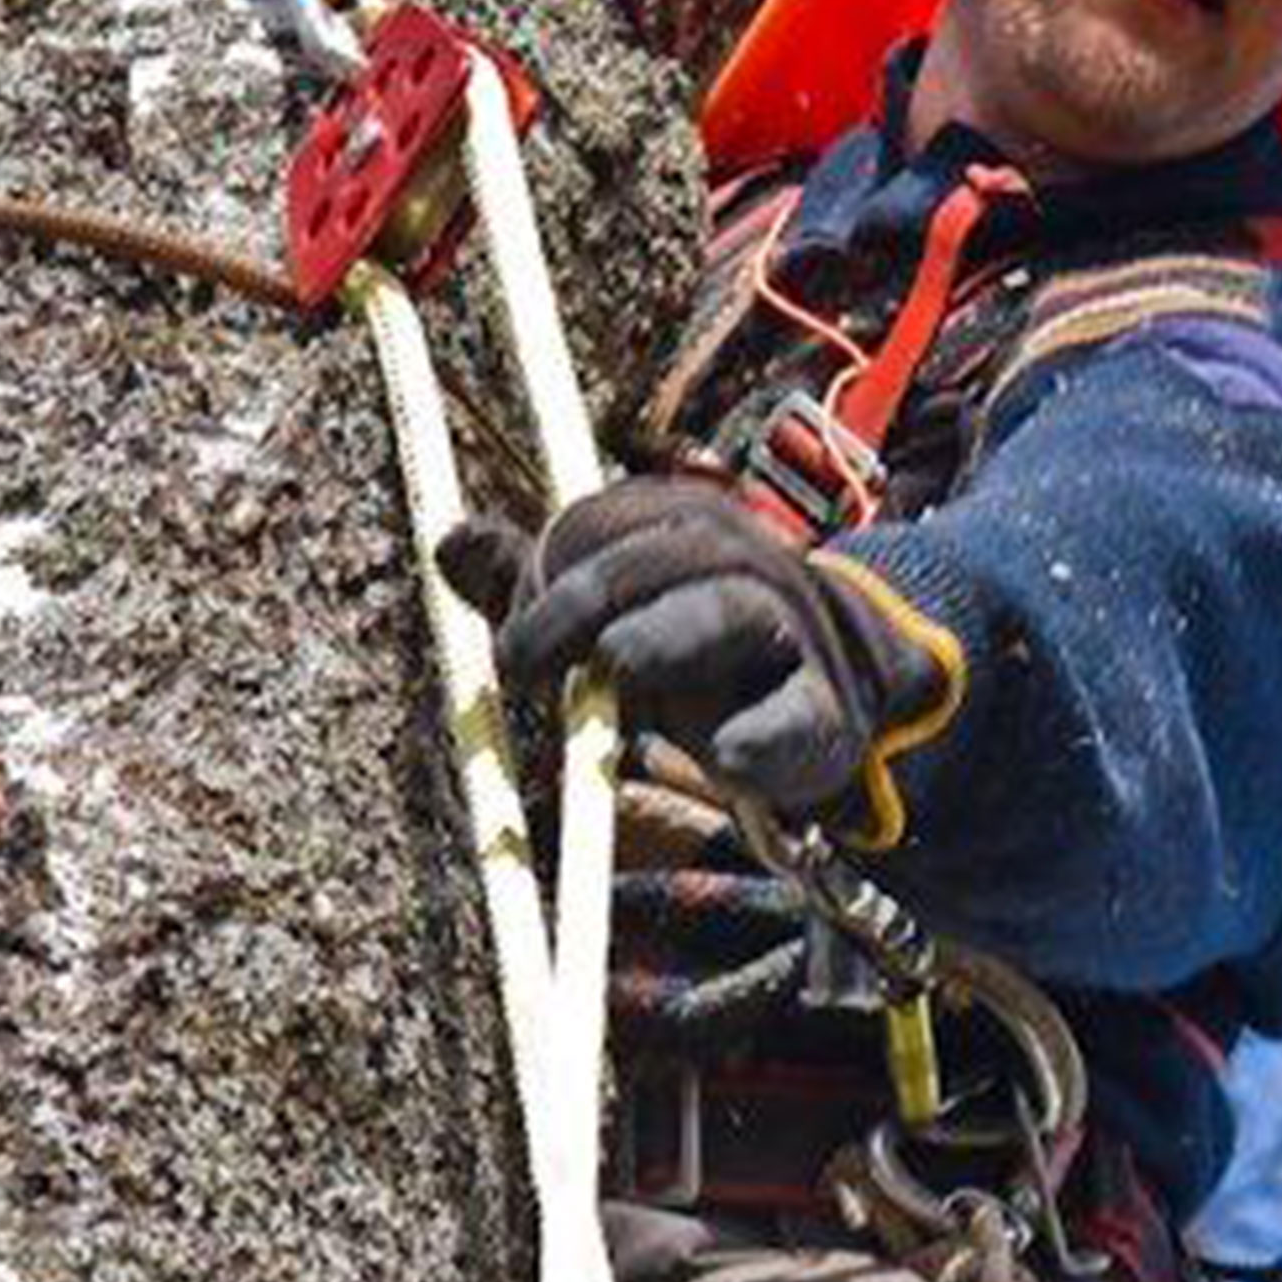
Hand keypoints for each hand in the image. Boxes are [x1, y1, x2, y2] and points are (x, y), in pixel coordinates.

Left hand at [436, 479, 932, 816]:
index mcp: (686, 524)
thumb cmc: (693, 640)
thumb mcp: (615, 605)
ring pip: (730, 616)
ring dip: (669, 635)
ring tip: (618, 662)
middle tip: (519, 664)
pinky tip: (728, 757)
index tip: (510, 645)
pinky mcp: (821, 713)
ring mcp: (787, 633)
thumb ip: (534, 580)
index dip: (547, 573)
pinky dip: (764, 735)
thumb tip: (449, 540)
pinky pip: (797, 716)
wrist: (832, 684)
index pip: (606, 525)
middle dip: (585, 603)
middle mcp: (742, 562)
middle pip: (663, 560)